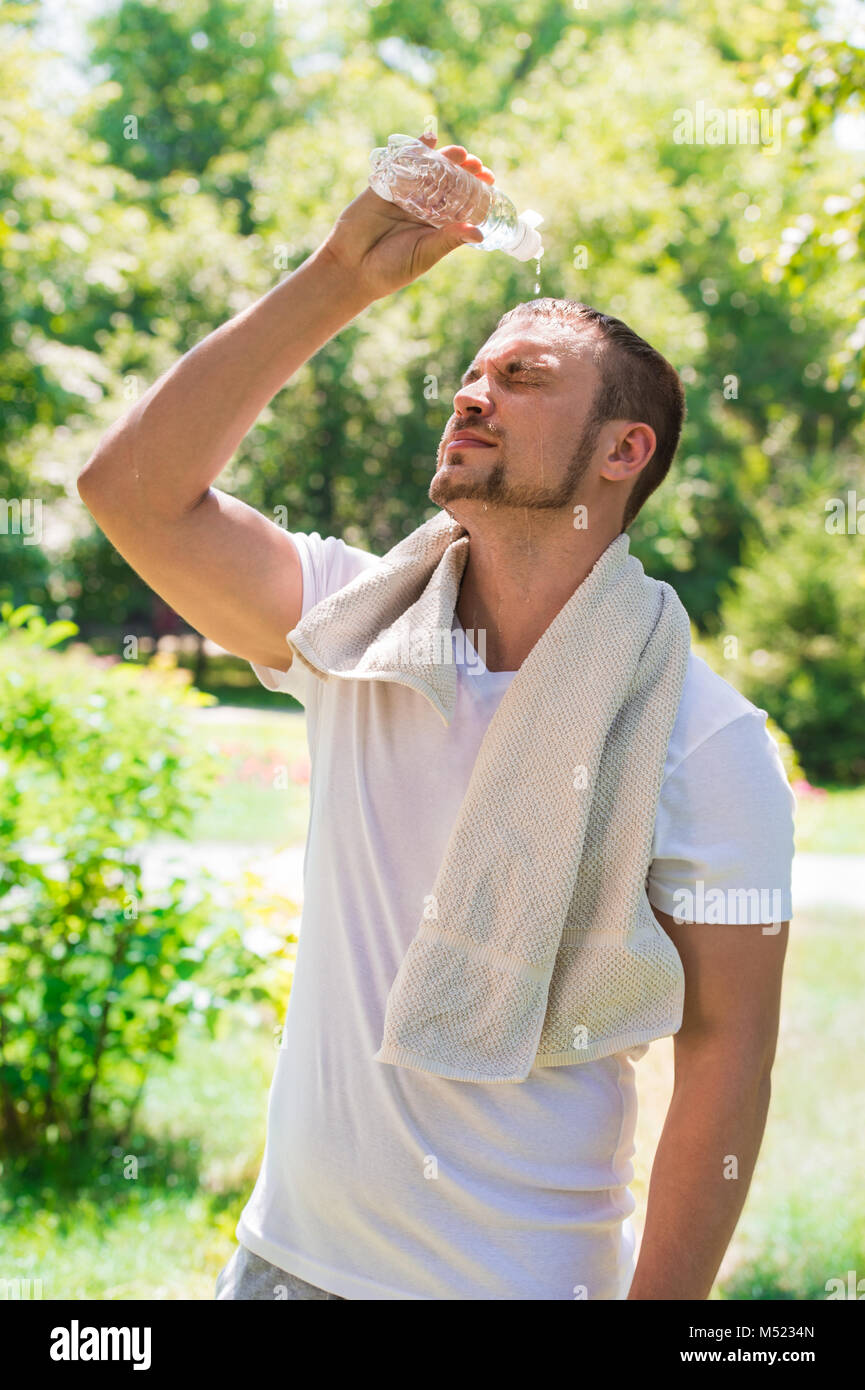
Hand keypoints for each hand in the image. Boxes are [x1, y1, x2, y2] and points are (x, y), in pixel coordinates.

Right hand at [319, 134, 495, 301]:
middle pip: (446, 184)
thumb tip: (479, 232)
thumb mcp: (425, 254)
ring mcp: (403, 195)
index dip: (475, 192)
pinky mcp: (384, 186)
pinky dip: (415, 150)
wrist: (351, 268)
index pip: (459, 204)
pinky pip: (401, 164)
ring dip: (444, 159)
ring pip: (427, 172)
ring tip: (460, 153)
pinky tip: (430, 140)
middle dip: (463, 172)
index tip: (490, 181)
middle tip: (477, 165)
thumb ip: (449, 239)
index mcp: (434, 227)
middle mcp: (421, 208)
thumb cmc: (390, 269)